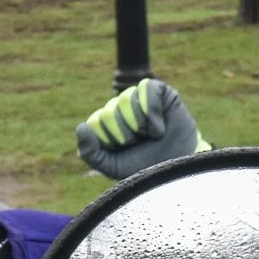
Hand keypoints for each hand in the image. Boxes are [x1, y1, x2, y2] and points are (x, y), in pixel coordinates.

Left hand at [75, 79, 209, 180]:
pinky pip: (146, 89)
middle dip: (125, 134)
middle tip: (140, 142)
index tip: (124, 150)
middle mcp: (119, 107)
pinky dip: (152, 112)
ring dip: (139, 124)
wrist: (177, 169)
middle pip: (109, 112)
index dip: (110, 140)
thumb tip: (81, 128)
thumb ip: (90, 152)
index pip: (95, 122)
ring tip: (151, 135)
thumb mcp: (112, 166)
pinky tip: (160, 127)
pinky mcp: (159, 91)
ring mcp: (138, 98)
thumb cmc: (145, 167)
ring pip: (126, 100)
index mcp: (106, 123)